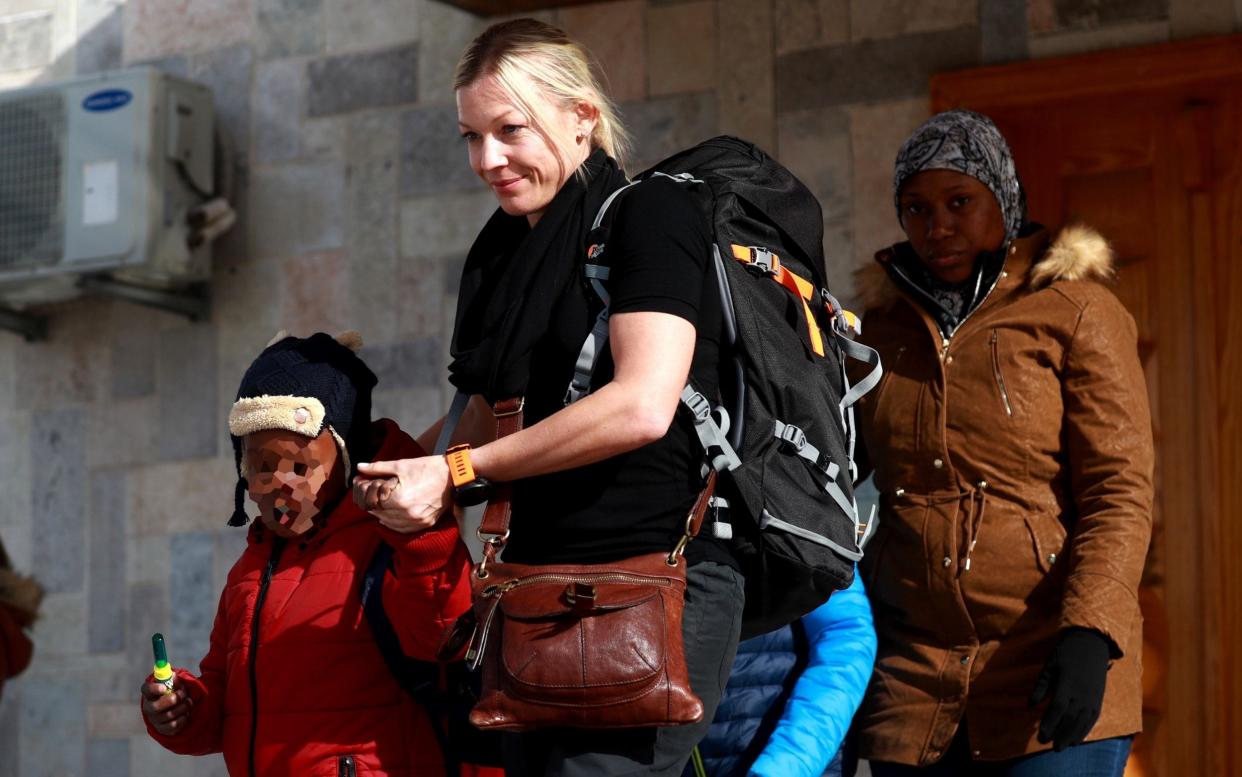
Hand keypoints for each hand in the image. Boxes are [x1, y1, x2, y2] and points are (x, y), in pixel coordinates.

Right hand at [140, 680, 191, 735]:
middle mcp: (149, 707)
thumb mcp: (174, 683)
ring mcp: (155, 719)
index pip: (146, 689)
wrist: (174, 708)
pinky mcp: (162, 729)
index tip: (164, 687)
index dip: (153, 689)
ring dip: (182, 707)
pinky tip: (185, 713)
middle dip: (172, 700)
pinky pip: (173, 726)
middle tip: (183, 694)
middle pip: (155, 707)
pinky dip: (183, 718)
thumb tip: (174, 676)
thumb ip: (173, 679)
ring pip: (168, 715)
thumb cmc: (173, 691)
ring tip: (188, 702)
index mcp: (150, 693)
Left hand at [354, 456, 452, 533]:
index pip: (372, 502)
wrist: (453, 476)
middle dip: (373, 503)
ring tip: (384, 502)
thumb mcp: (401, 465)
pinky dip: (394, 522)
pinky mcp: (424, 524)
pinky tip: (392, 514)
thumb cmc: (427, 468)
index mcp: (399, 499)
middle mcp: (407, 514)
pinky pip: (402, 529)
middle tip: (373, 493)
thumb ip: (378, 468)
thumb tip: (360, 468)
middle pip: (379, 513)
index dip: (367, 494)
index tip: (366, 486)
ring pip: (389, 523)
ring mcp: (417, 522)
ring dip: (383, 513)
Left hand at [1029, 628, 1111, 750]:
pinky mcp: (1099, 699)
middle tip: (1050, 746)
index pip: (1058, 709)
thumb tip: (1031, 705)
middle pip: (1071, 719)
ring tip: (1063, 747)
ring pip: (1083, 722)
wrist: (1092, 643)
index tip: (1041, 736)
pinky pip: (1093, 719)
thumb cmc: (1066, 653)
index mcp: (1068, 684)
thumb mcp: (1049, 666)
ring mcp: (1093, 697)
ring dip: (1073, 736)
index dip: (1050, 724)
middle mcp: (1082, 693)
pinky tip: (1078, 739)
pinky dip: (1085, 730)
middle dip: (1060, 734)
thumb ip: (1041, 686)